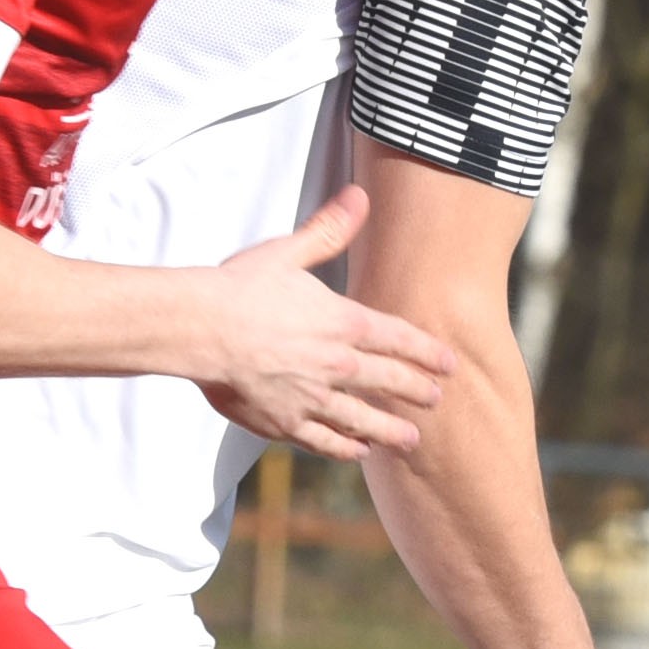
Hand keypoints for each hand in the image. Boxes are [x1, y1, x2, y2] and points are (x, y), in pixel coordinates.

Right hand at [192, 187, 450, 458]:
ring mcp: (312, 398)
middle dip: (417, 392)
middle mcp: (336, 365)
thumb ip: (328, 231)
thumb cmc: (240, 288)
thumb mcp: (288, 253)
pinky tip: (358, 451)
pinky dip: (345, 448)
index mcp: (343, 323)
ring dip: (390, 430)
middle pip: (389, 382)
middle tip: (436, 400)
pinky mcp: (285, 422)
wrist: (199, 329)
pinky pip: (324, 441)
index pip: (399, 340)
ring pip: (363, 420)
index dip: (428, 353)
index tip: (449, 365)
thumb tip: (360, 196)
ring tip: (410, 439)